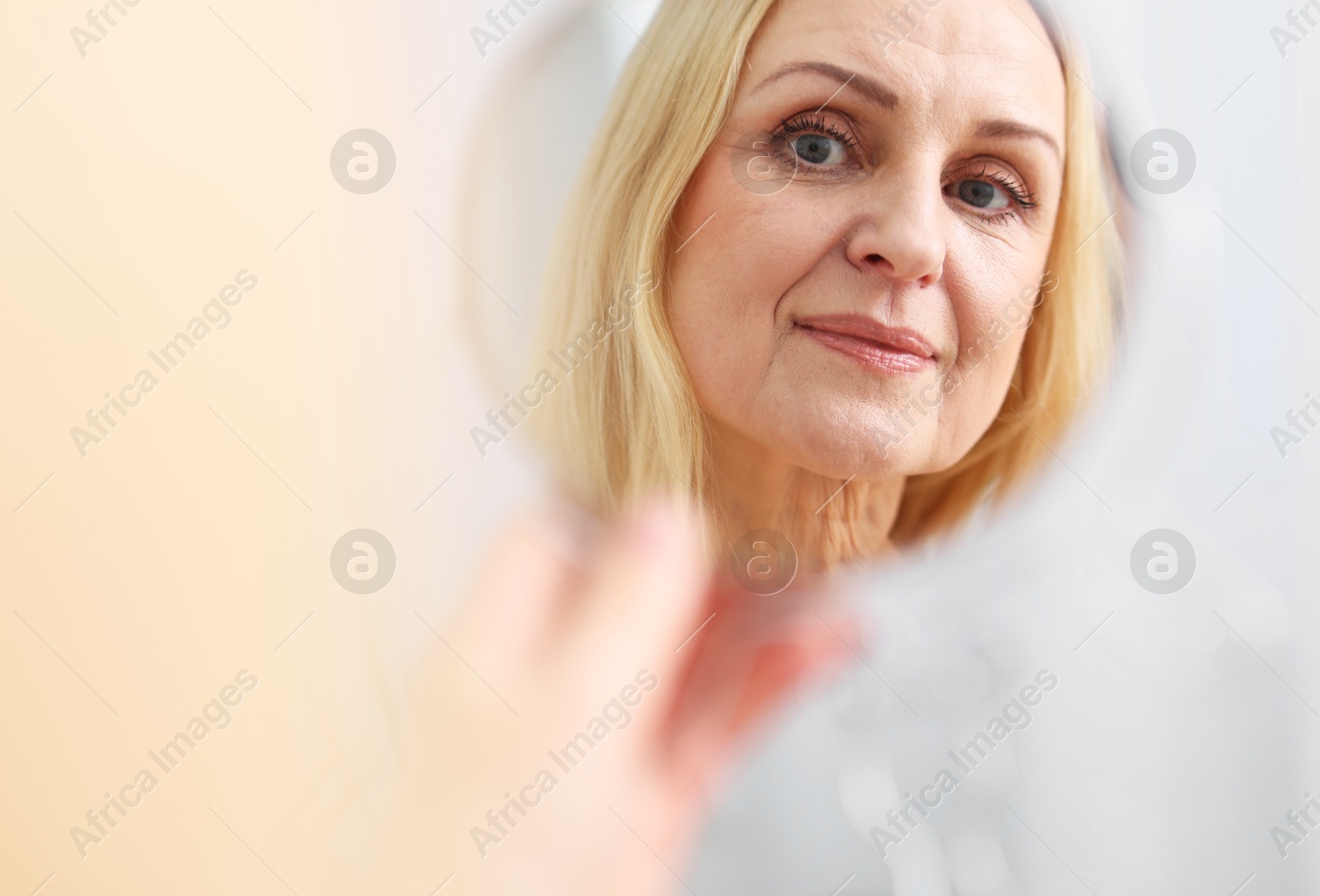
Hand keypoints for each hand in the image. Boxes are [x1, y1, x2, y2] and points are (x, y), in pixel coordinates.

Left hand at [363, 498, 855, 895]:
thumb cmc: (484, 864)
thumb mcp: (561, 716)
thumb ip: (620, 612)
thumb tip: (663, 510)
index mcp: (495, 644)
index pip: (559, 529)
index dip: (629, 492)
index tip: (705, 463)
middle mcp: (549, 683)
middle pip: (641, 586)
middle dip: (718, 551)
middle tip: (796, 518)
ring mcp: (605, 740)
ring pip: (695, 652)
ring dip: (766, 614)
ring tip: (836, 576)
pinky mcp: (655, 794)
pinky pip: (723, 718)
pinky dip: (779, 680)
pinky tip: (830, 645)